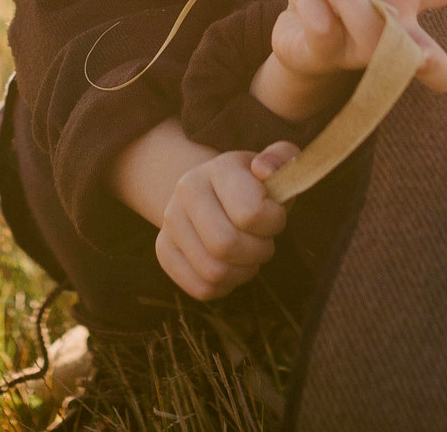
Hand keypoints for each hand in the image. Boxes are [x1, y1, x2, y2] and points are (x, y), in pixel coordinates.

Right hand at [155, 143, 299, 301]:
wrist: (213, 192)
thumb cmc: (253, 186)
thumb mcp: (274, 167)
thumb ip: (283, 159)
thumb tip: (263, 170)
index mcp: (217, 168)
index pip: (250, 213)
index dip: (273, 222)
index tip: (274, 214)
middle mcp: (185, 191)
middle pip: (226, 245)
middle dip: (258, 251)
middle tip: (263, 241)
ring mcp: (170, 222)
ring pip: (214, 272)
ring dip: (243, 271)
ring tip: (248, 254)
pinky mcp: (164, 251)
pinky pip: (201, 288)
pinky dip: (225, 286)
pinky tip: (231, 266)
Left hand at [268, 0, 446, 100]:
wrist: (294, 25)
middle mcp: (398, 33)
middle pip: (439, 68)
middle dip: (432, 62)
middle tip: (416, 49)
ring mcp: (364, 54)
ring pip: (375, 38)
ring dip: (349, 1)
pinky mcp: (327, 60)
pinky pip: (325, 31)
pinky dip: (310, 5)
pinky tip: (306, 4)